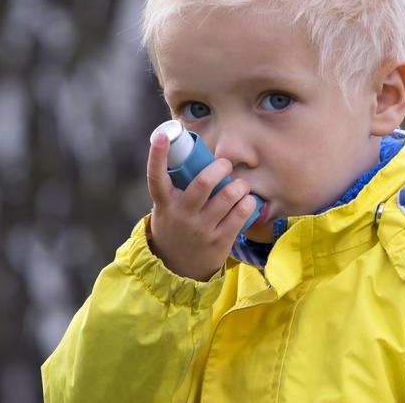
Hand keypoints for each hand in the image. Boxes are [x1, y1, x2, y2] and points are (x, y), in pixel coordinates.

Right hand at [146, 132, 257, 280]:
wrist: (177, 269)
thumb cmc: (175, 226)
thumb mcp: (167, 208)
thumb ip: (178, 186)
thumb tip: (193, 154)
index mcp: (164, 203)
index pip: (156, 176)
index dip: (156, 154)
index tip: (162, 135)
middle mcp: (182, 214)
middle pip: (203, 183)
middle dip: (220, 167)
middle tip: (225, 165)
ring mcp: (201, 228)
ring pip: (228, 196)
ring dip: (240, 185)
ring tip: (240, 184)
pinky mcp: (219, 240)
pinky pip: (240, 214)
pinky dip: (248, 202)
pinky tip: (247, 200)